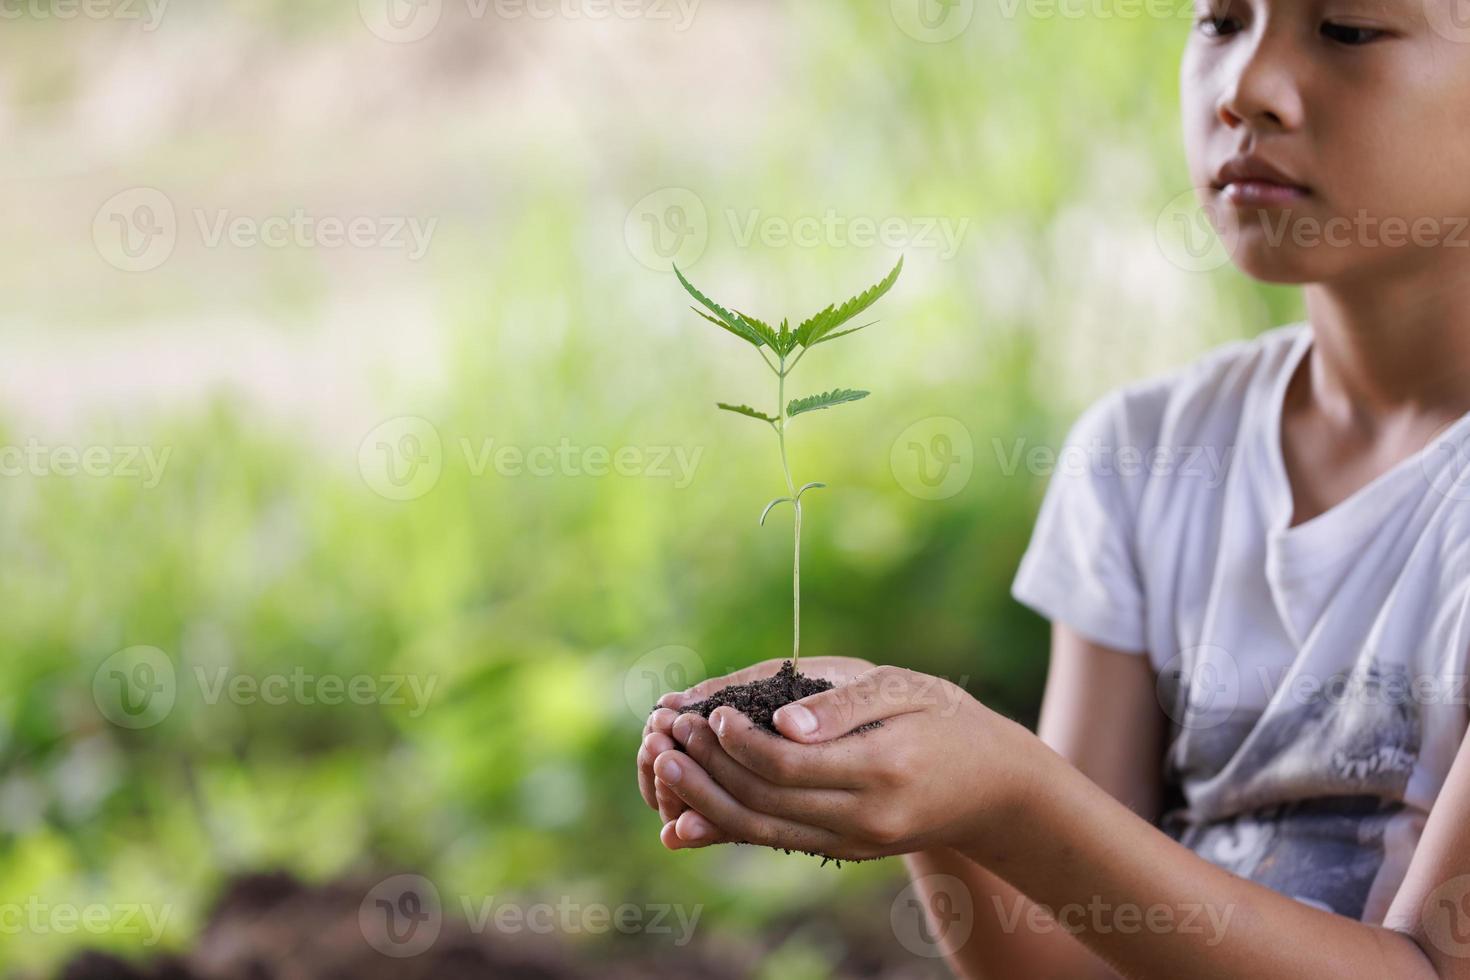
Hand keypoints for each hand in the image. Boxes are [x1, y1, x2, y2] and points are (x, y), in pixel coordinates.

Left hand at [653, 665, 1039, 860]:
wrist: (994, 787)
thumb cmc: (944, 719)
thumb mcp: (902, 691)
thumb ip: (841, 707)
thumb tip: (780, 725)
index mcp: (881, 768)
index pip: (788, 763)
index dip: (738, 740)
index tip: (709, 710)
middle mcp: (865, 816)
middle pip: (765, 801)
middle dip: (708, 769)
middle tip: (667, 735)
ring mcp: (854, 842)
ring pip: (763, 830)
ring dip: (707, 802)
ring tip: (666, 768)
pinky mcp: (844, 851)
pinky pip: (777, 841)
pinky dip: (729, 827)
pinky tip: (690, 812)